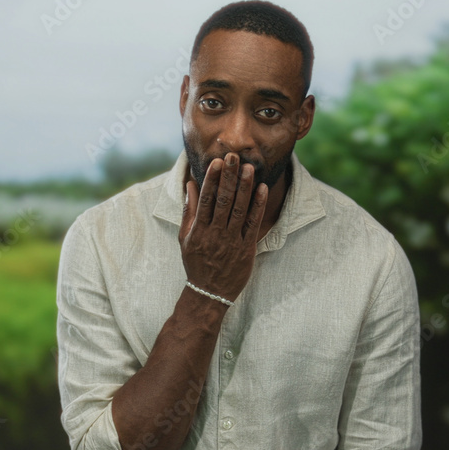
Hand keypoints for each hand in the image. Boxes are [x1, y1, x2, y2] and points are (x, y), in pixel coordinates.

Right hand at [179, 152, 267, 302]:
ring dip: (245, 187)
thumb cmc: (196, 262)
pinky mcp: (246, 249)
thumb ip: (189, 210)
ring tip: (249, 168)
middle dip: (228, 177)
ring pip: (239, 209)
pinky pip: (253, 224)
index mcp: (199, 230)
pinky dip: (258, 206)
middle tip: (233, 156)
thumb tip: (191, 184)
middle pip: (222, 200)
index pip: (205, 199)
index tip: (216, 162)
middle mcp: (215, 234)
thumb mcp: (186, 238)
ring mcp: (231, 241)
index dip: (211, 179)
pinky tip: (262, 189)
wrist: (209, 292)